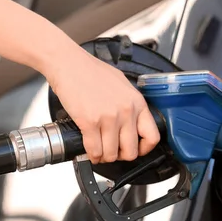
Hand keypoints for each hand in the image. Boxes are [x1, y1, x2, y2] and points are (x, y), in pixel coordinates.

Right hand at [45, 48, 159, 164]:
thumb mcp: (122, 85)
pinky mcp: (89, 122)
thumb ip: (130, 104)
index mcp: (137, 102)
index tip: (137, 150)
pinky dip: (92, 155)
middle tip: (114, 152)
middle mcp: (126, 112)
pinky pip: (94, 150)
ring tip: (99, 152)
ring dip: (104, 157)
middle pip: (131, 151)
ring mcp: (108, 118)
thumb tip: (131, 124)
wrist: (69, 64)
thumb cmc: (92, 71)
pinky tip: (90, 151)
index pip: (152, 136)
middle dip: (121, 156)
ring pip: (112, 155)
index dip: (144, 149)